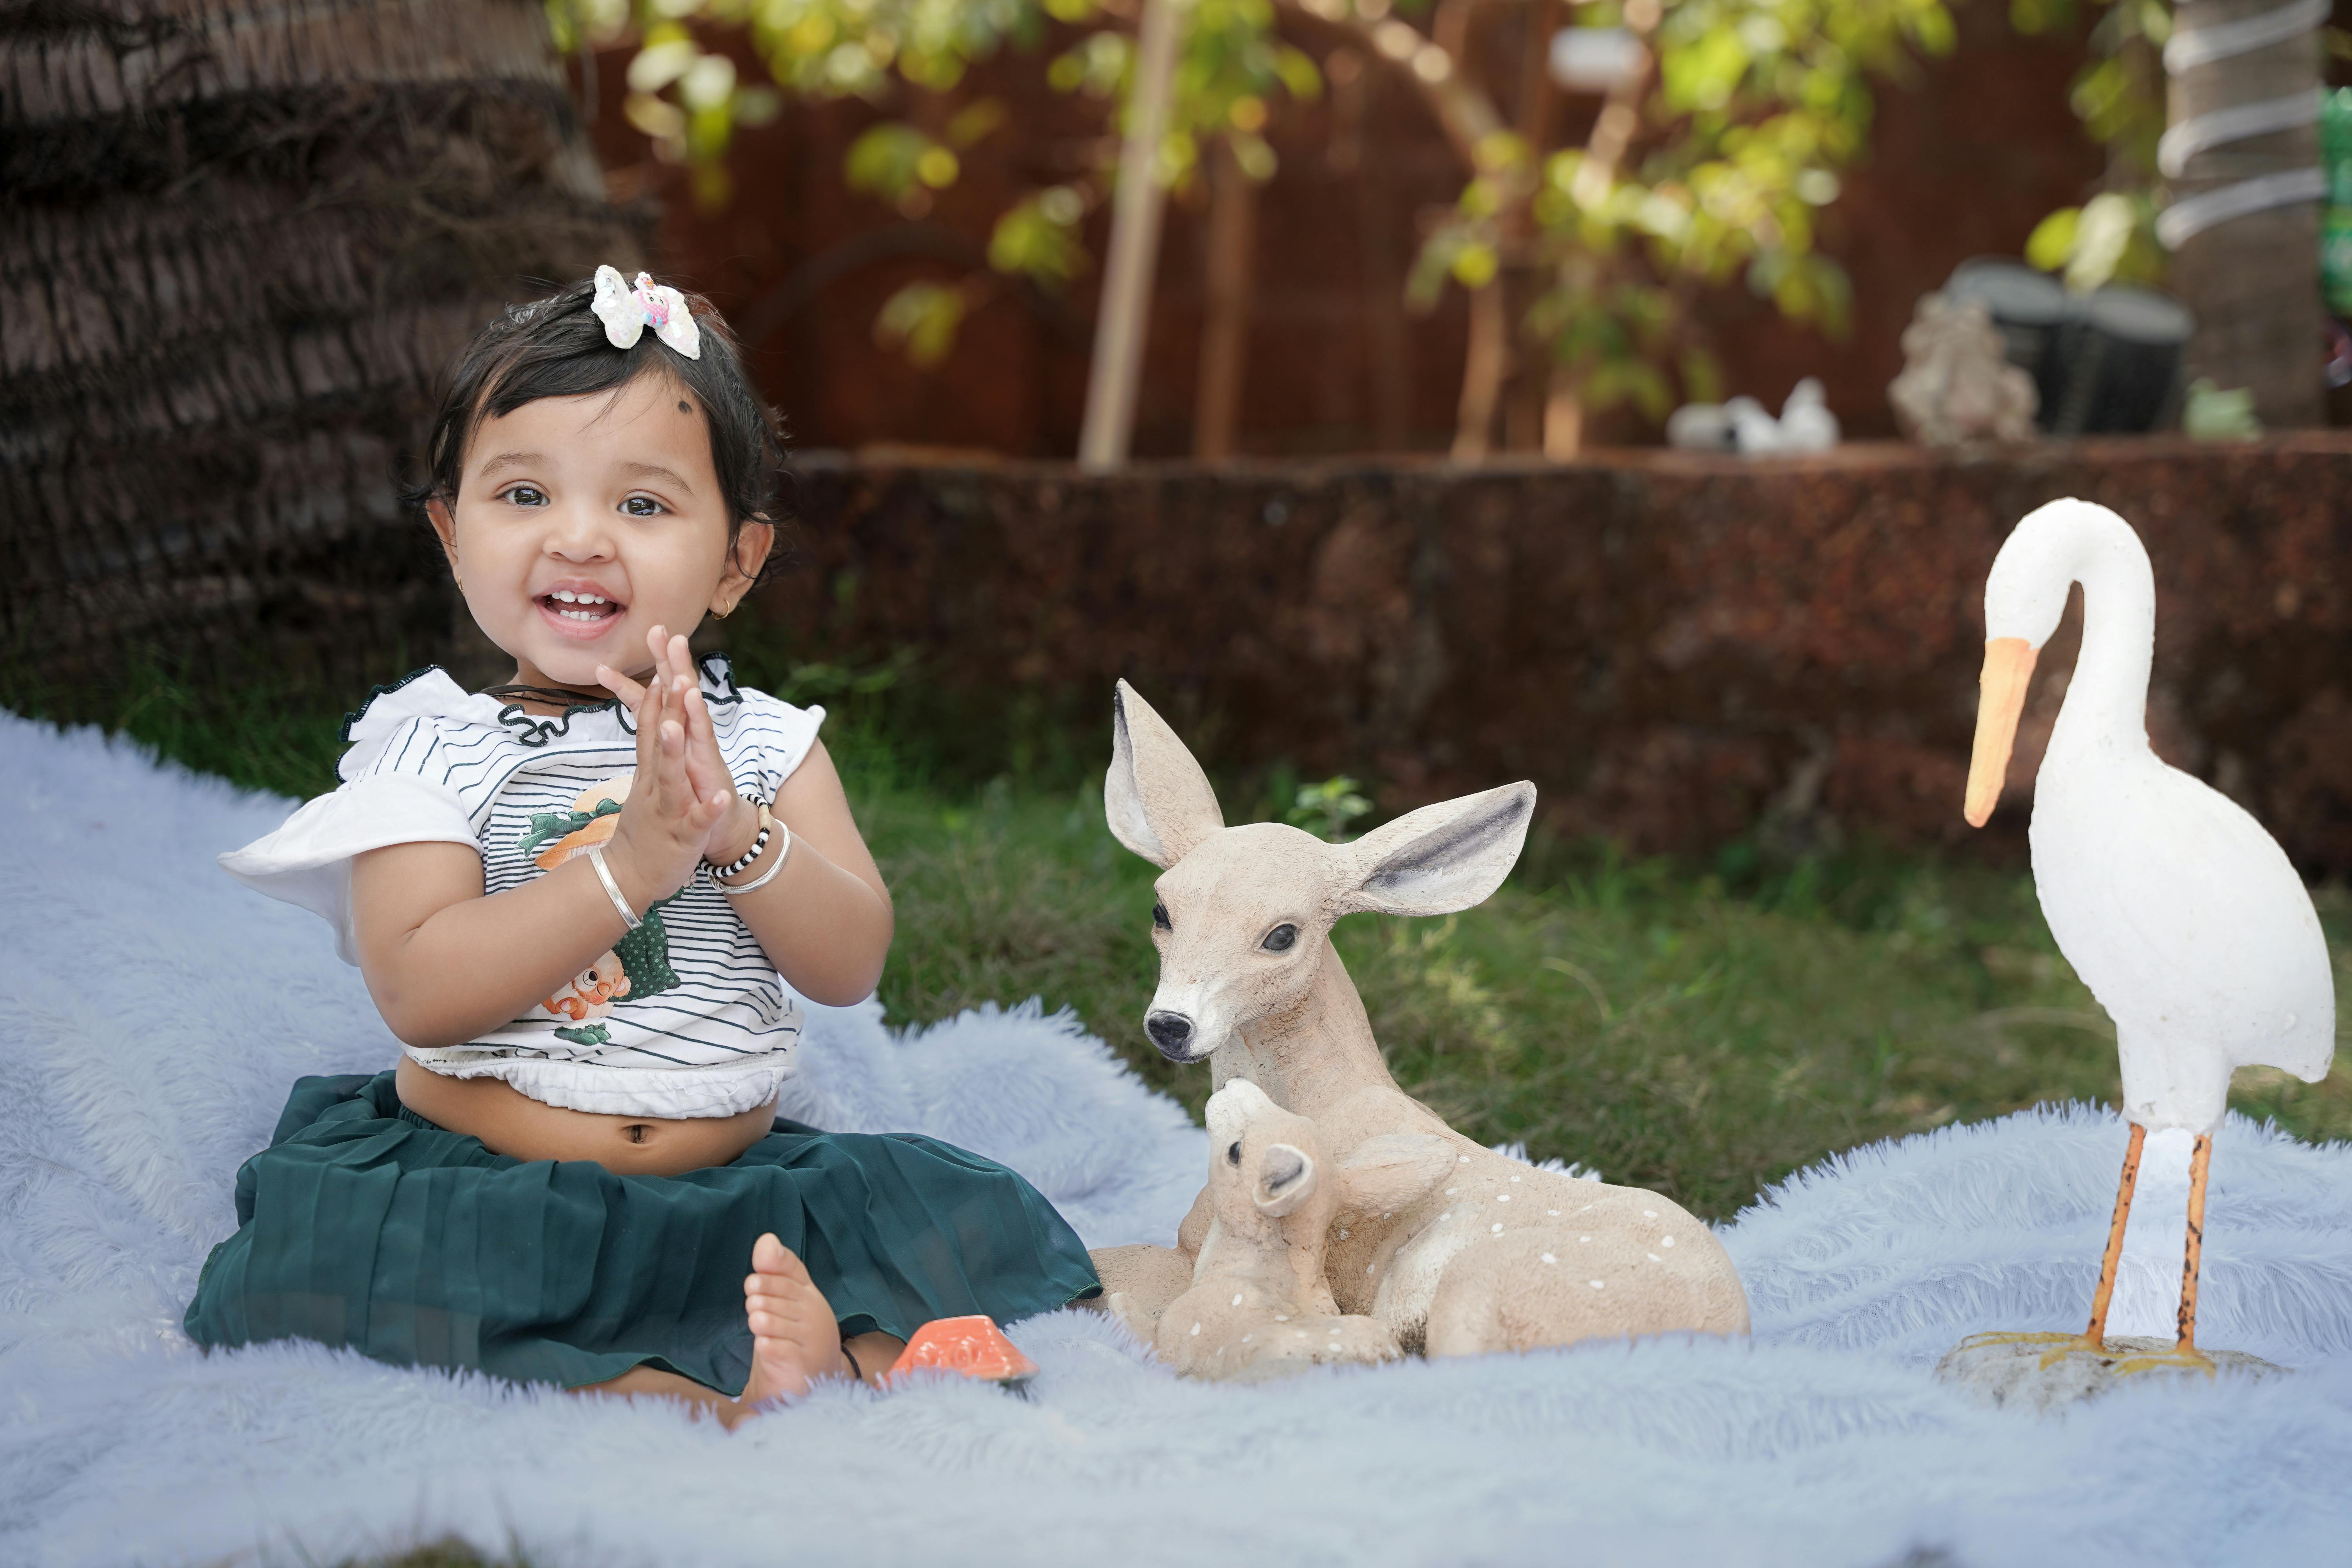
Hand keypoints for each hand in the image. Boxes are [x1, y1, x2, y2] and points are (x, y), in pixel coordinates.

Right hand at [594, 626, 736, 903]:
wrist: (627, 877)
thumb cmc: (643, 827)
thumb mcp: (644, 784)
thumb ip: (649, 750)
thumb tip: (654, 716)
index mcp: (650, 772)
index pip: (650, 727)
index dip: (656, 695)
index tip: (660, 661)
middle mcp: (655, 785)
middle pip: (658, 741)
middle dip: (664, 708)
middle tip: (669, 674)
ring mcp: (667, 810)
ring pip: (670, 777)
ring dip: (672, 751)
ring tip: (676, 726)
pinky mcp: (682, 837)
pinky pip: (696, 821)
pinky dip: (708, 809)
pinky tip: (721, 797)